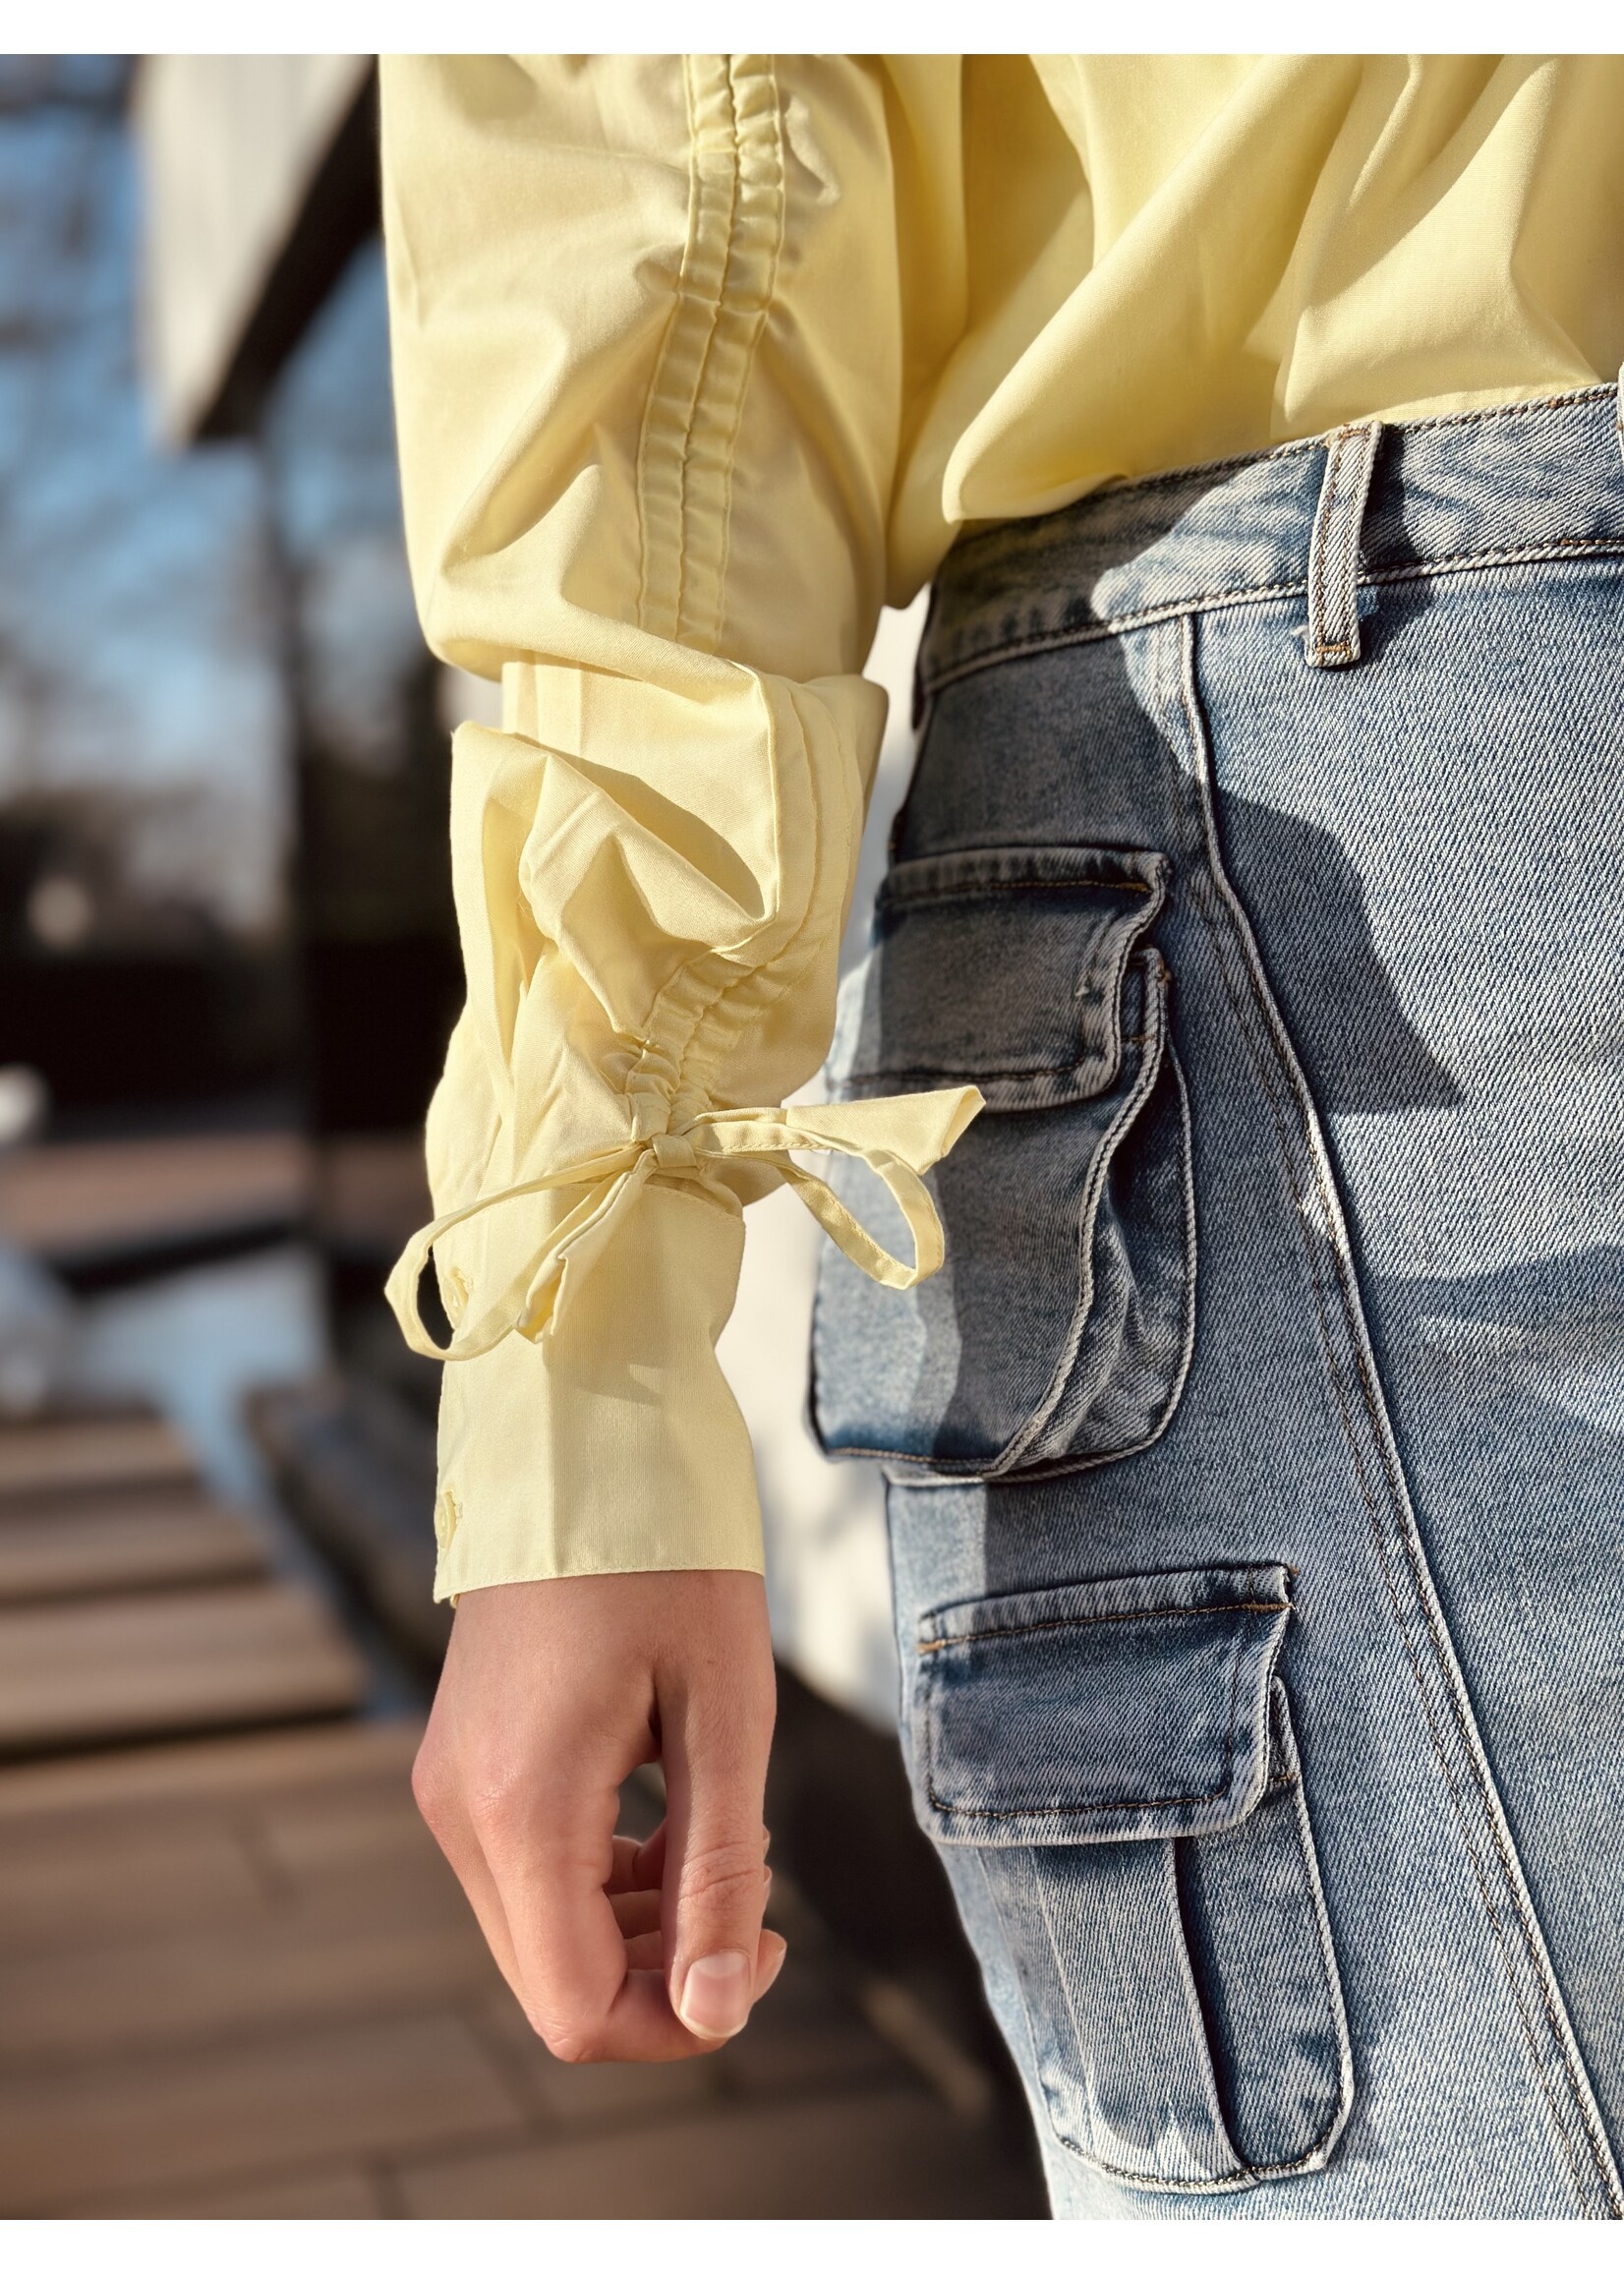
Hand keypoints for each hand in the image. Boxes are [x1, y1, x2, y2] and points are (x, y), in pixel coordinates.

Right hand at [411, 1569, 785, 2059]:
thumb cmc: (671, 1563)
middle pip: (554, 1984)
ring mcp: (448, 1790)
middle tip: (756, 1897)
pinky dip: (602, 1883)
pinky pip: (526, 1875)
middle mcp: (460, 1816)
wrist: (582, 1444)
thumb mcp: (727, 1713)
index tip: (764, 1941)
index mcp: (523, 1810)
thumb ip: (720, 1870)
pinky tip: (668, 1819)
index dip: (679, 2021)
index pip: (578, 2011)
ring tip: (722, 1842)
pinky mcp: (458, 1767)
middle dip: (665, 1974)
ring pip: (540, 1936)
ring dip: (637, 1928)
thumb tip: (715, 2014)